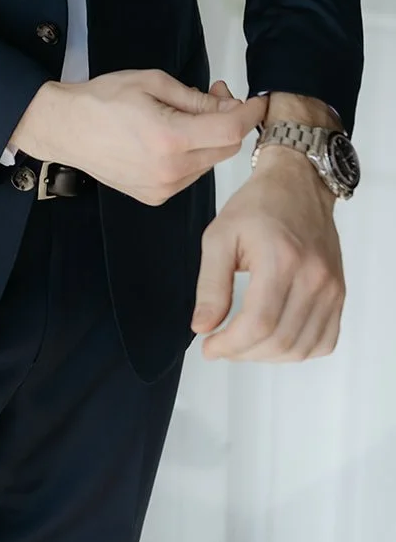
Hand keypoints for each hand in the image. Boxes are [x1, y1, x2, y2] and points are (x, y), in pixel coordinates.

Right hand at [9, 70, 265, 205]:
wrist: (65, 128)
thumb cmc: (104, 98)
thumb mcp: (152, 82)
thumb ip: (196, 98)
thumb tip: (229, 107)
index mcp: (170, 138)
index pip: (230, 131)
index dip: (249, 114)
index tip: (257, 101)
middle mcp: (171, 170)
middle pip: (225, 150)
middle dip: (229, 123)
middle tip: (215, 97)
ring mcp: (164, 188)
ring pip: (208, 163)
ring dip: (209, 140)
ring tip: (188, 117)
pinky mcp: (156, 197)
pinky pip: (190, 174)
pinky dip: (191, 156)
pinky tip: (171, 139)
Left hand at [193, 94, 344, 362]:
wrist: (298, 185)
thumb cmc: (257, 206)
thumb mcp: (220, 235)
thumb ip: (210, 284)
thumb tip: (202, 326)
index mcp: (281, 259)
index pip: (258, 322)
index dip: (230, 344)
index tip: (209, 346)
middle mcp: (313, 277)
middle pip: (280, 340)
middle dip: (243, 352)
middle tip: (221, 344)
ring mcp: (331, 288)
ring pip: (301, 347)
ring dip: (267, 356)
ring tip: (243, 343)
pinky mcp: (339, 294)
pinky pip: (324, 341)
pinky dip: (297, 351)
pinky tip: (273, 339)